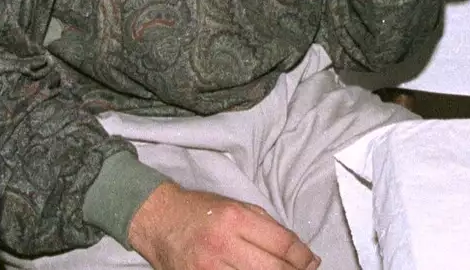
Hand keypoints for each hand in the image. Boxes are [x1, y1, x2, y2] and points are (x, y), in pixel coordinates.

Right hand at [128, 183, 318, 269]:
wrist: (158, 221)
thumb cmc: (200, 211)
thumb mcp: (235, 206)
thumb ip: (268, 227)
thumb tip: (301, 253)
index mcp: (234, 219)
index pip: (282, 244)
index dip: (303, 256)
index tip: (311, 261)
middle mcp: (222, 245)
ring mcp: (208, 269)